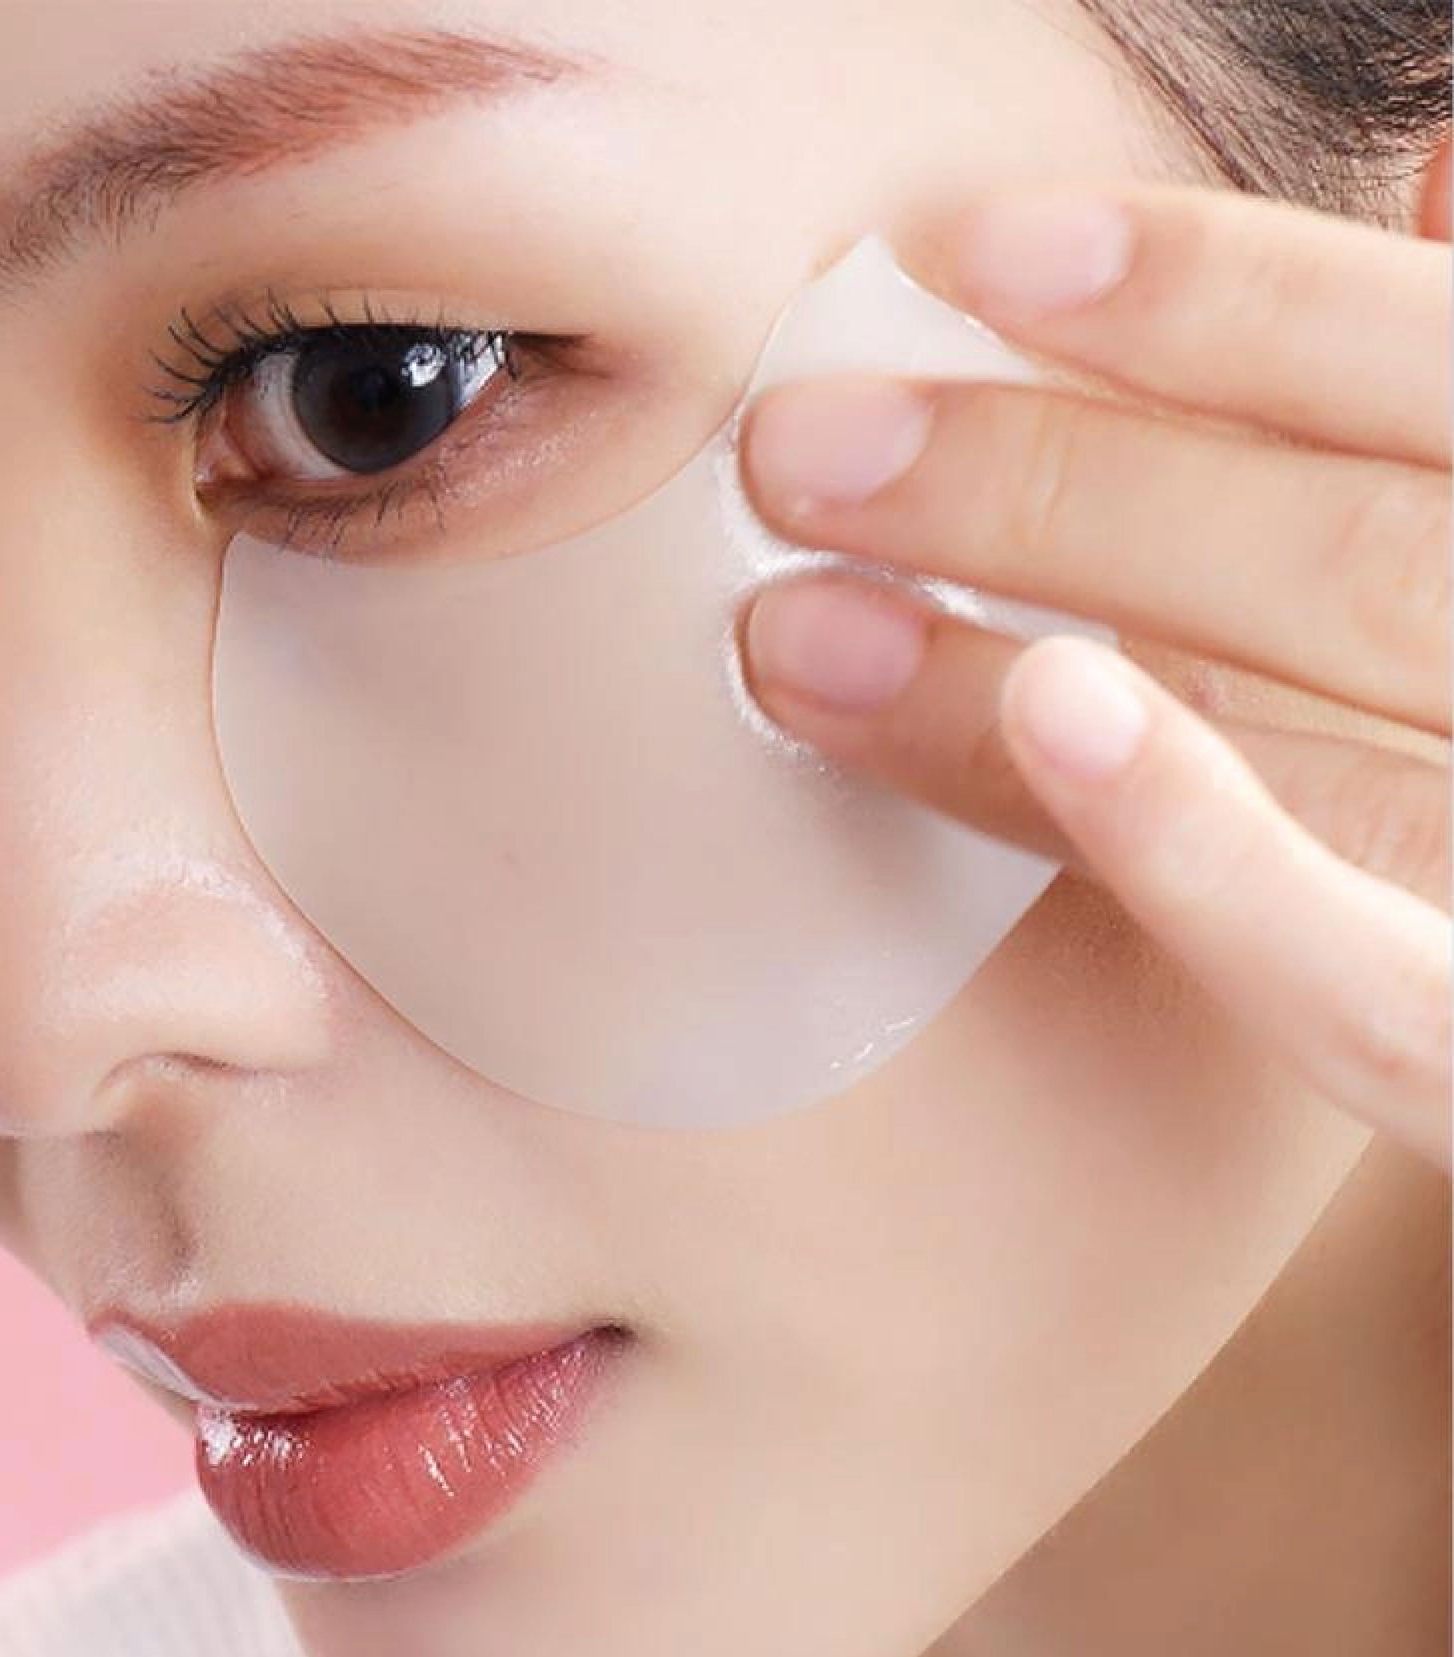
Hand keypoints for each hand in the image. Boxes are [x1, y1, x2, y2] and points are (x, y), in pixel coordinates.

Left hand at [738, 160, 1451, 1170]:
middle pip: (1341, 556)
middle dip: (1045, 490)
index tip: (969, 252)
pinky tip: (1048, 722)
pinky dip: (1200, 854)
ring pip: (1309, 749)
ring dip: (1012, 680)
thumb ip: (1444, 398)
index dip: (1214, 296)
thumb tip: (1440, 146)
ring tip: (791, 628)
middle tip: (792, 455)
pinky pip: (1356, 987)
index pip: (1421, 367)